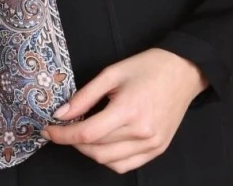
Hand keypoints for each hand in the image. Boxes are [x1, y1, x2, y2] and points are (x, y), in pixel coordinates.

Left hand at [40, 48, 209, 173]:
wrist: (183, 70)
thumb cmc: (148, 67)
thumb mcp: (112, 73)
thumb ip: (85, 96)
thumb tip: (62, 114)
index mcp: (128, 110)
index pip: (87, 133)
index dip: (63, 134)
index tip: (48, 129)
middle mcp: (141, 133)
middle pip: (96, 150)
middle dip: (73, 141)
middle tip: (63, 127)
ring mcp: (152, 145)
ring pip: (109, 161)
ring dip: (89, 151)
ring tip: (82, 133)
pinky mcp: (158, 149)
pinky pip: (126, 165)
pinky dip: (109, 159)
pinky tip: (103, 144)